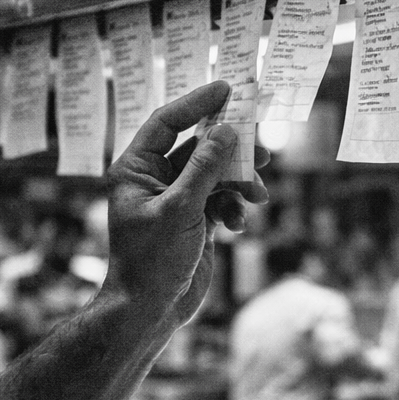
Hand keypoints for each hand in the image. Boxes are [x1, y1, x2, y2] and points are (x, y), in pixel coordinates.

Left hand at [103, 81, 268, 326]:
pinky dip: (235, 207)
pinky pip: (222, 199)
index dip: (197, 103)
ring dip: (240, 182)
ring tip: (259, 193)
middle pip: (199, 146)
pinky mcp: (195, 220)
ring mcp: (177, 200)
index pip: (167, 122)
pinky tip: (240, 224)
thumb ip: (205, 167)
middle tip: (262, 145)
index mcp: (136, 169)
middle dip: (231, 149)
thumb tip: (227, 130)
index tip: (227, 89)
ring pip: (216, 174)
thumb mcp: (181, 208)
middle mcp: (154, 180)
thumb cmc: (152, 260)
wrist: (151, 310)